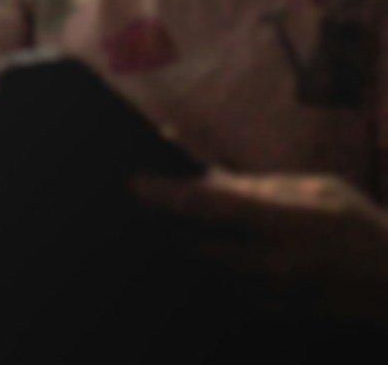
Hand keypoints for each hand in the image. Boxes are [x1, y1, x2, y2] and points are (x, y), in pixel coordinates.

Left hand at [140, 173, 387, 324]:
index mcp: (288, 227)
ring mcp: (277, 299)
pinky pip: (231, 290)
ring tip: (154, 223)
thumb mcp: (317, 190)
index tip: (134, 182)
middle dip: (165, 227)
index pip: (214, 208)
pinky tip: (198, 250)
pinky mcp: (279, 317)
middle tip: (134, 204)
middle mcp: (276, 267)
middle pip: (200, 248)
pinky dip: (211, 269)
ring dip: (184, 249)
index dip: (169, 195)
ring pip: (211, 272)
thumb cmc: (360, 226)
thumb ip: (262, 185)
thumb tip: (211, 177)